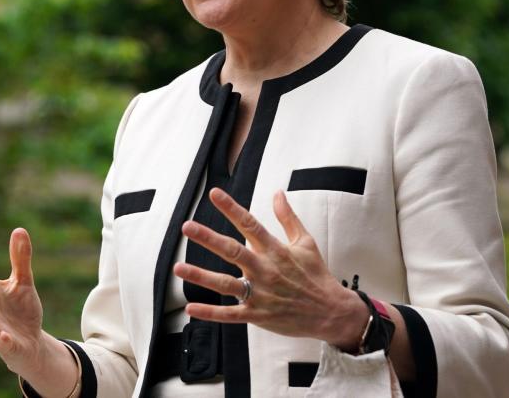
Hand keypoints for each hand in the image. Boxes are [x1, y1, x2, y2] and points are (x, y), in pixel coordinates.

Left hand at [173, 188, 369, 350]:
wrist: (330, 312)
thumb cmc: (316, 275)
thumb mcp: (305, 242)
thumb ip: (287, 217)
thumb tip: (277, 192)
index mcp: (276, 250)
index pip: (250, 224)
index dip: (231, 208)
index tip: (214, 194)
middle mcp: (265, 270)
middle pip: (232, 251)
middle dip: (208, 238)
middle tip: (187, 226)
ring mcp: (260, 294)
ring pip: (225, 284)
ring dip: (200, 276)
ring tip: (178, 267)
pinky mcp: (257, 315)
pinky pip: (230, 314)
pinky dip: (210, 313)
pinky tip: (191, 307)